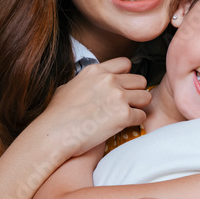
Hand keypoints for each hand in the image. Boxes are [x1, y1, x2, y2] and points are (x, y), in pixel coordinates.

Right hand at [37, 57, 151, 157]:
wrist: (54, 134)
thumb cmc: (56, 115)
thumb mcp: (69, 87)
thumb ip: (87, 81)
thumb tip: (91, 83)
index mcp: (96, 71)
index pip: (126, 64)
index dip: (126, 76)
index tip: (122, 87)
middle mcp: (109, 80)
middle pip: (140, 81)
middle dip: (135, 93)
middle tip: (125, 105)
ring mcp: (118, 96)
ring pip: (145, 97)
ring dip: (138, 107)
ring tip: (125, 116)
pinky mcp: (124, 115)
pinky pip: (142, 116)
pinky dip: (135, 123)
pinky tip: (122, 127)